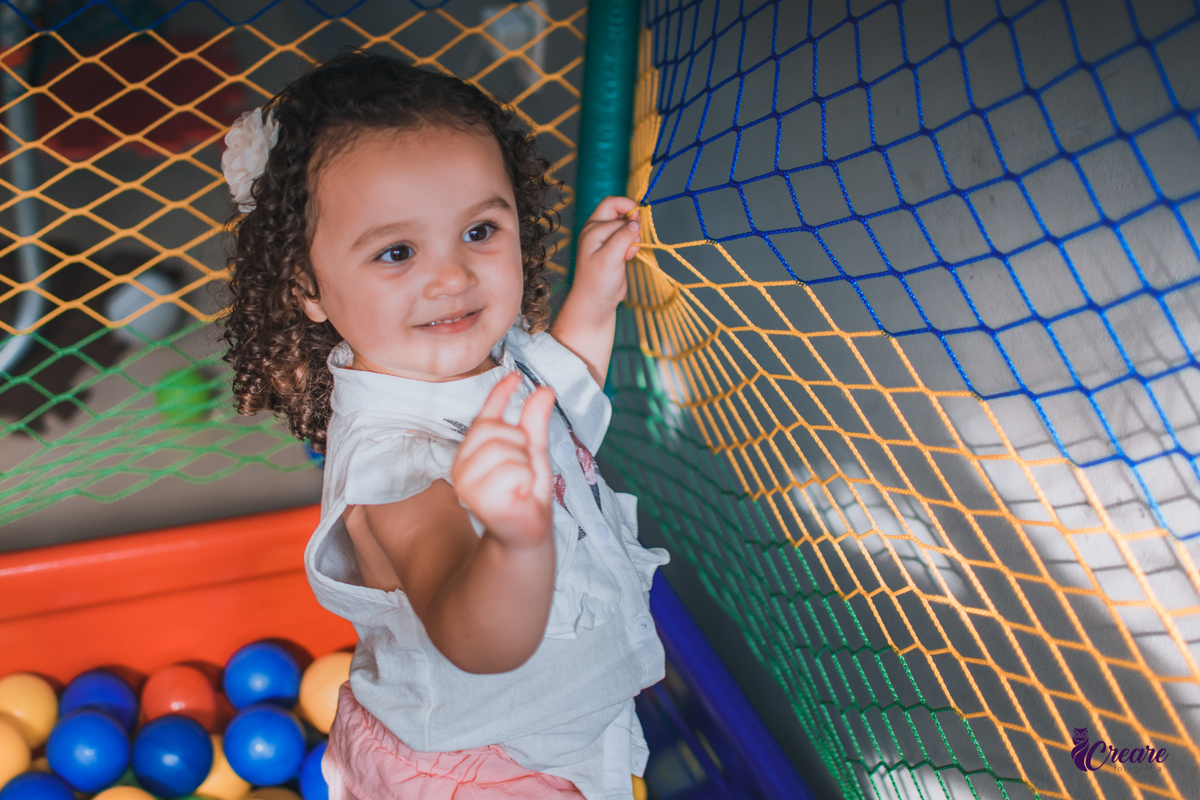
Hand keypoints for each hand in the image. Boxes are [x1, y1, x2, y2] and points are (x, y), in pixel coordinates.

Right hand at [451, 371, 555, 548]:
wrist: (528, 534)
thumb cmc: (526, 495)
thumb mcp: (533, 453)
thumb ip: (534, 423)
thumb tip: (544, 390)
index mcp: (472, 453)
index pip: (485, 417)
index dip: (499, 395)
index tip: (514, 375)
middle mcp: (462, 467)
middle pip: (496, 430)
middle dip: (521, 446)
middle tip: (522, 471)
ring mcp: (466, 485)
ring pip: (506, 450)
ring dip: (524, 467)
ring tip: (520, 487)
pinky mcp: (479, 500)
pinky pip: (513, 472)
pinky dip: (525, 483)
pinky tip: (519, 496)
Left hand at [573, 195, 641, 313]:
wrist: (596, 302)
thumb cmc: (597, 281)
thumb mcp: (610, 258)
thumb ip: (622, 237)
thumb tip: (635, 223)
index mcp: (592, 228)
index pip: (614, 208)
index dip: (628, 214)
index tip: (637, 227)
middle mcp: (597, 229)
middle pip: (618, 209)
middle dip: (632, 221)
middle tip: (635, 239)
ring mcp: (606, 238)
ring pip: (626, 223)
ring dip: (633, 235)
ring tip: (629, 253)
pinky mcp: (614, 247)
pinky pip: (628, 236)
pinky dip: (633, 243)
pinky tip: (628, 257)